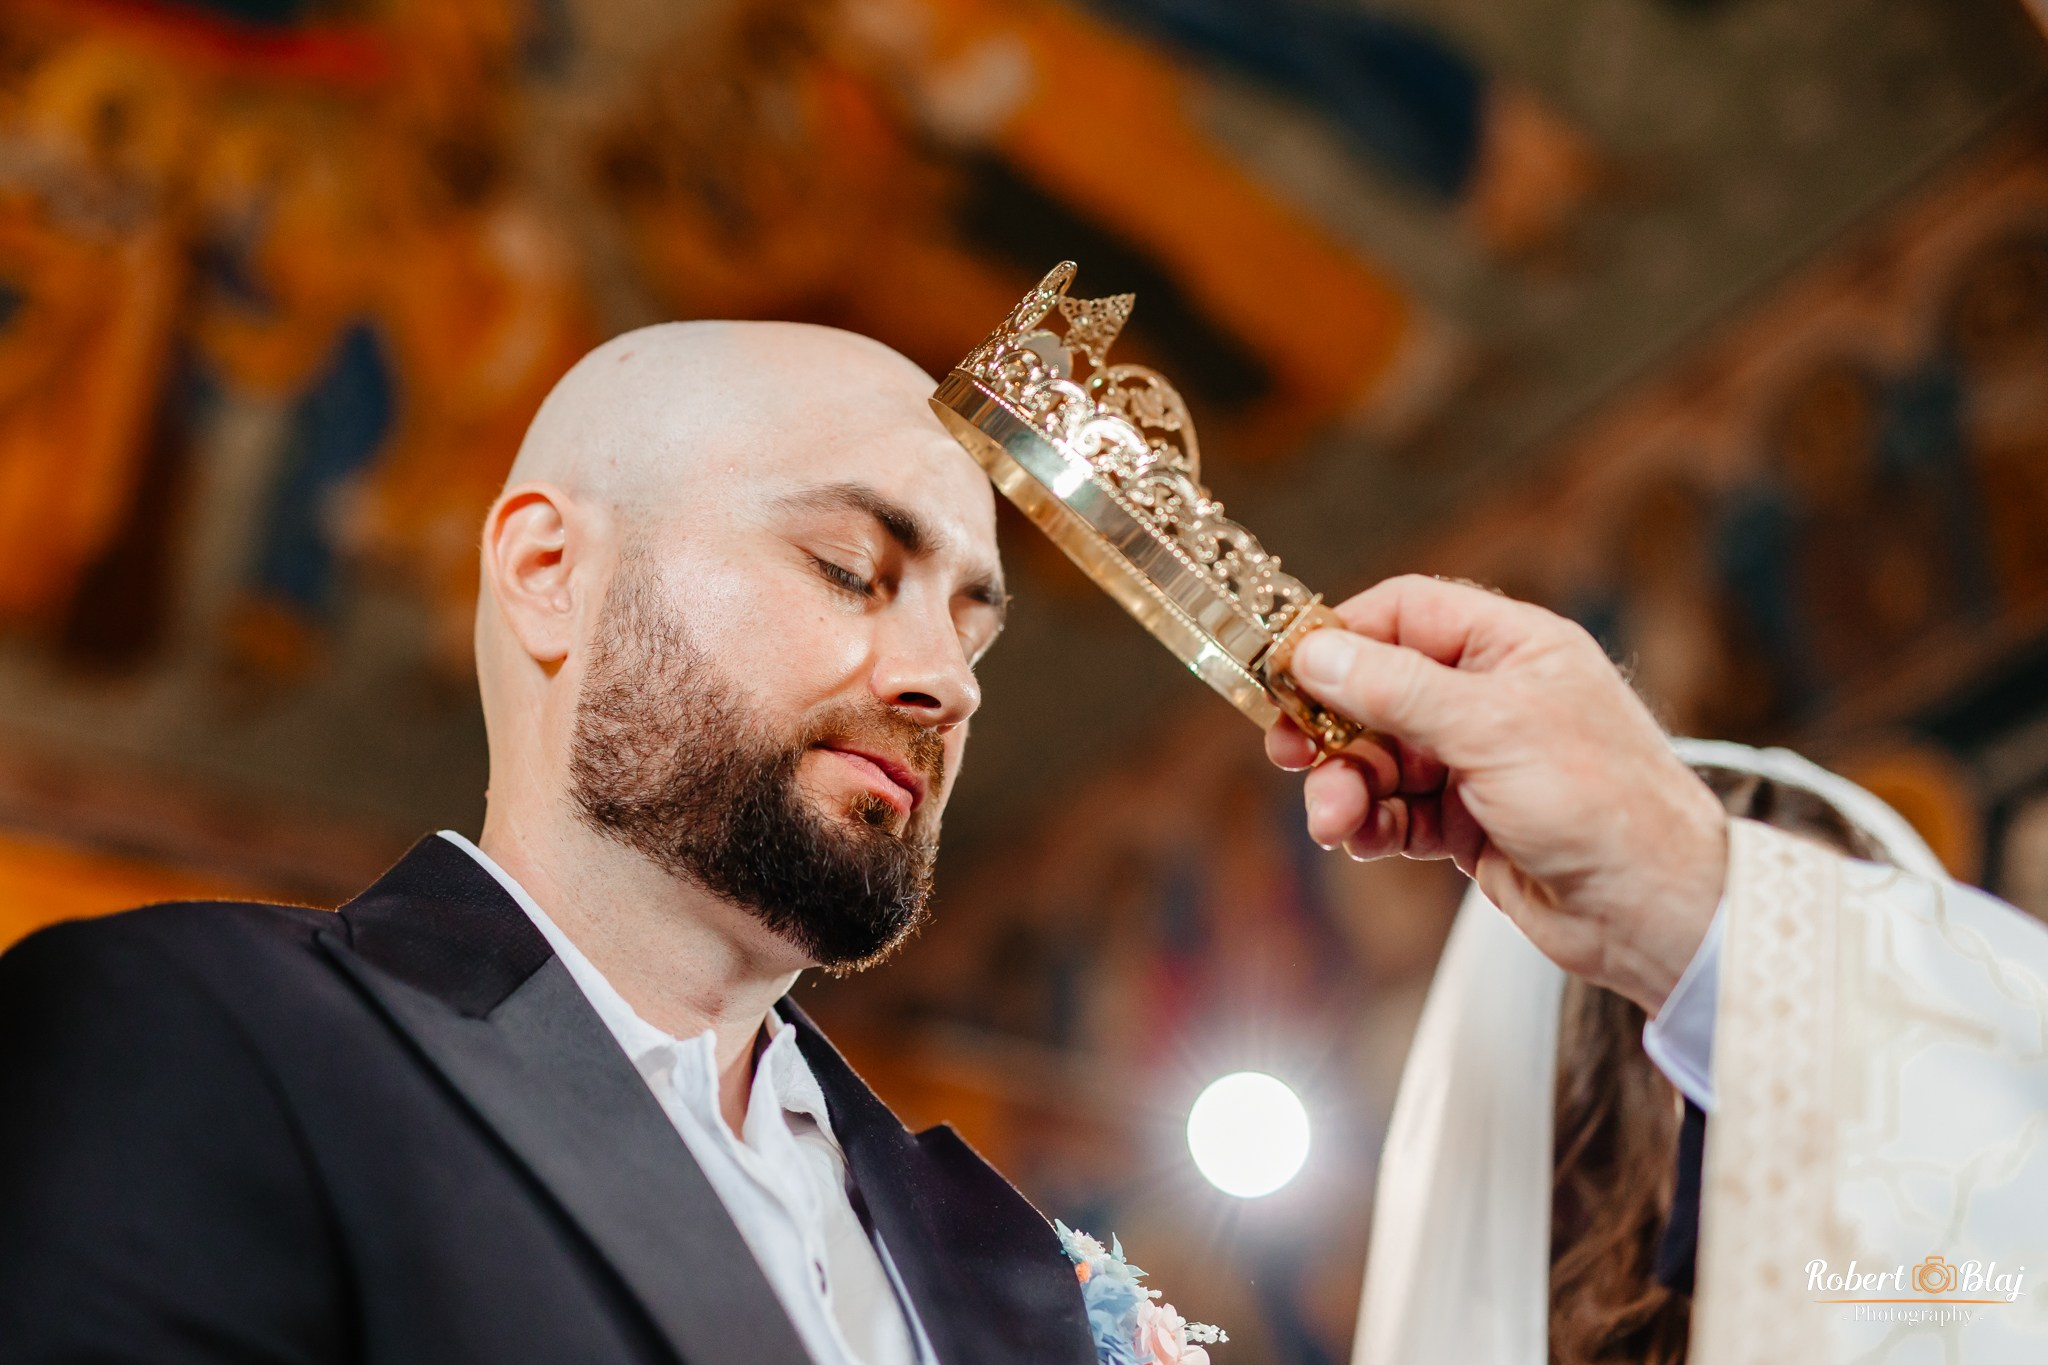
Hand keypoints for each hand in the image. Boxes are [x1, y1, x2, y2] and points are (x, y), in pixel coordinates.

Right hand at [1266, 575, 1726, 1013]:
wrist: (1655, 913)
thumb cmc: (1603, 803)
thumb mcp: (1491, 729)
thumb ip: (1395, 689)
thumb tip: (1316, 653)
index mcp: (1514, 648)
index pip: (1406, 614)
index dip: (1342, 636)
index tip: (1288, 669)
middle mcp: (1494, 698)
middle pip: (1379, 691)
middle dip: (1334, 728)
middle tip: (1288, 752)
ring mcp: (1480, 762)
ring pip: (1381, 759)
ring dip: (1347, 787)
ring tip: (1334, 822)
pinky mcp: (1469, 823)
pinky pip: (1398, 811)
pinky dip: (1373, 824)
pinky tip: (1364, 840)